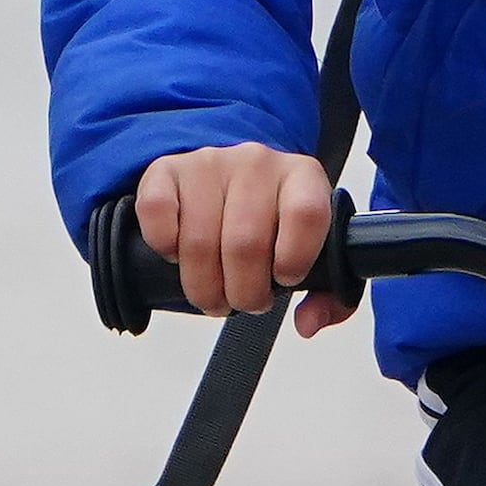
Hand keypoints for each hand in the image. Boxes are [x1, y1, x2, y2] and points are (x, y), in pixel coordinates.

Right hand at [134, 143, 354, 333]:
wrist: (231, 181)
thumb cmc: (276, 225)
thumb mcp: (315, 254)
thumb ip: (329, 296)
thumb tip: (308, 323)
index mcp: (303, 177)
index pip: (306, 214)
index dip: (295, 258)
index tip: (284, 279)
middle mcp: (257, 162)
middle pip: (246, 243)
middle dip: (244, 292)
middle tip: (244, 302)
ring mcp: (209, 163)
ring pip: (199, 241)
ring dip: (203, 286)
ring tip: (214, 295)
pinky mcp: (166, 170)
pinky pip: (156, 214)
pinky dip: (165, 248)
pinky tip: (179, 255)